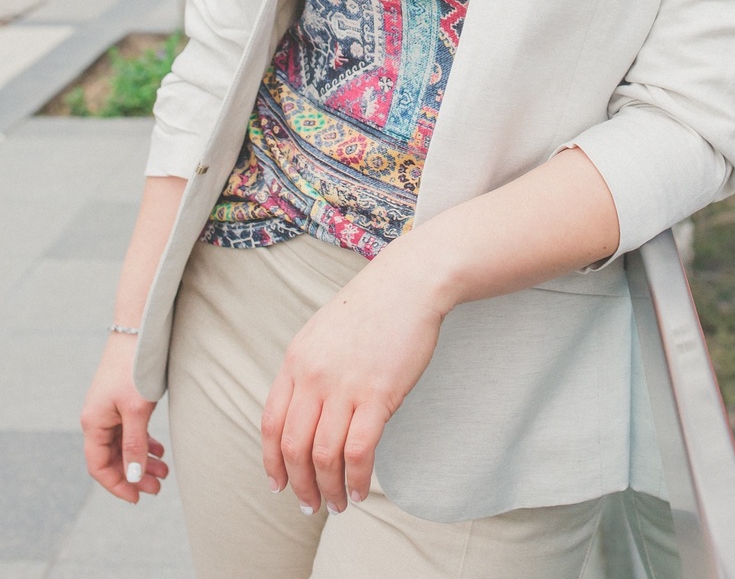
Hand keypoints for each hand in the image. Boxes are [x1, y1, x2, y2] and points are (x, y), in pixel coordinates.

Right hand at [81, 336, 169, 503]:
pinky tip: (159, 450)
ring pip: (123, 444)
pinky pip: (129, 430)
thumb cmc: (135, 369)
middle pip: (112, 457)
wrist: (138, 330)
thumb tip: (133, 477)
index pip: (99, 466)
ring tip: (165, 471)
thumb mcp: (137, 411)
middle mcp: (97, 418)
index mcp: (94, 423)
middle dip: (134, 475)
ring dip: (141, 459)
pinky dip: (143, 442)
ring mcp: (109, 409)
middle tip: (159, 487)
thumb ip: (134, 445)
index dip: (117, 485)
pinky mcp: (121, 400)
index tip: (138, 497)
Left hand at [261, 252, 444, 514]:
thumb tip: (304, 414)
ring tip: (338, 505)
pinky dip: (356, 480)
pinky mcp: (377, 394)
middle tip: (310, 505)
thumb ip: (309, 370)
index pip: (271, 423)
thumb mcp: (323, 333)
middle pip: (293, 447)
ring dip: (329, 489)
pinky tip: (362, 491)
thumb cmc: (371, 307)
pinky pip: (358, 452)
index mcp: (296, 360)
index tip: (280, 485)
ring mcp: (344, 386)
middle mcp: (313, 376)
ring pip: (324, 456)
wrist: (409, 283)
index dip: (272, 462)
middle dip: (300, 485)